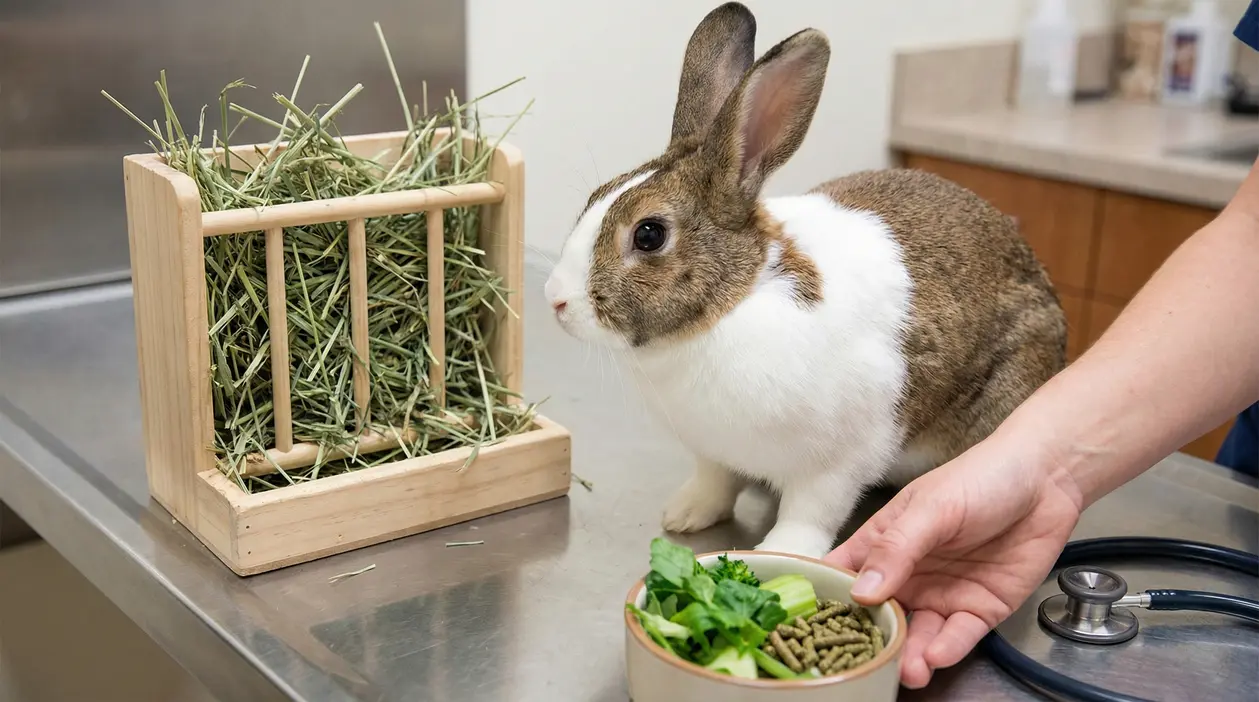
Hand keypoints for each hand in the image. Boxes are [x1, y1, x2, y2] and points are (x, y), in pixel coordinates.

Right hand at [824, 436, 1084, 688]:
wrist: (1046, 482)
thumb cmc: (981, 479)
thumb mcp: (932, 508)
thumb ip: (896, 548)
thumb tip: (861, 590)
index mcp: (884, 543)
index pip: (844, 574)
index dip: (826, 598)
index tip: (811, 624)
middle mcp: (909, 575)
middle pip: (878, 616)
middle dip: (872, 640)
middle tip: (867, 662)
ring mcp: (943, 595)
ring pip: (917, 634)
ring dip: (910, 654)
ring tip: (907, 669)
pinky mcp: (980, 610)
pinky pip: (958, 637)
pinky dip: (946, 648)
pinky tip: (937, 655)